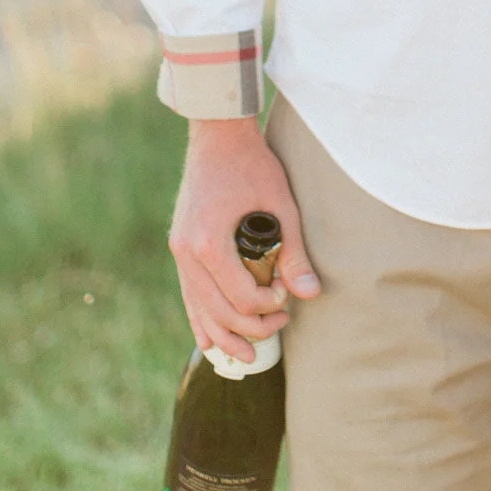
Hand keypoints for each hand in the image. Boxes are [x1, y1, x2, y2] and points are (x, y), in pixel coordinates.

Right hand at [168, 117, 321, 360]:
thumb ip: (294, 251)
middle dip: (251, 327)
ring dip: (224, 335)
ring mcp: (179, 251)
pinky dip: (200, 319)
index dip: (267, 306)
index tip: (287, 297)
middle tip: (281, 322)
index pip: (240, 297)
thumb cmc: (253, 165)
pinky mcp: (179, 248)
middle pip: (218, 311)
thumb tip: (311, 294)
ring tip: (249, 353)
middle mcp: (187, 252)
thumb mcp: (280, 204)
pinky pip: (188, 294)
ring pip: (199, 309)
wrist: (218, 136)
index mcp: (209, 242)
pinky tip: (209, 341)